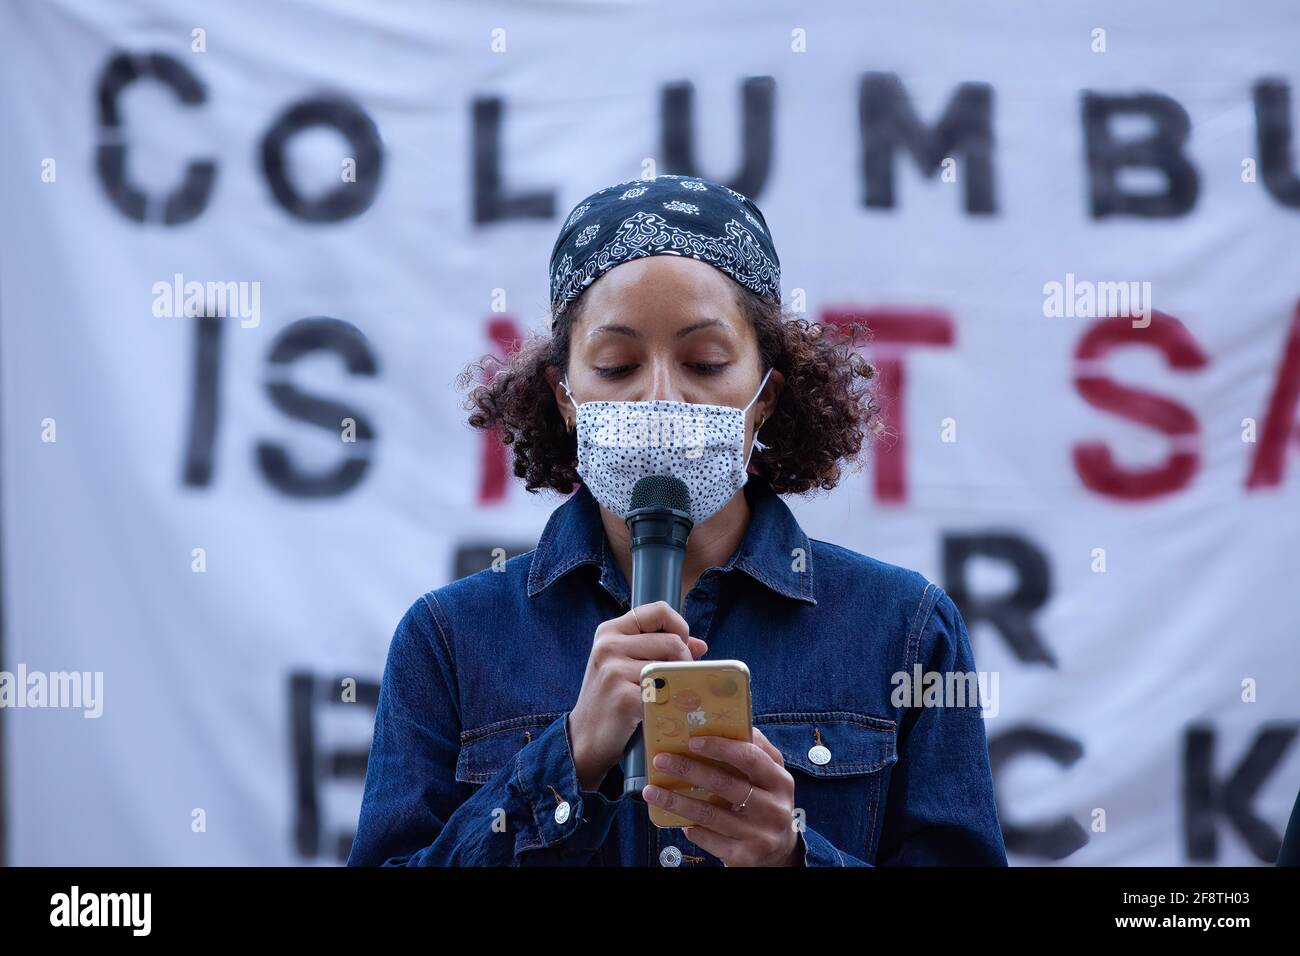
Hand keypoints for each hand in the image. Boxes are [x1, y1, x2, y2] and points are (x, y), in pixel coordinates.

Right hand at [568, 601, 707, 790]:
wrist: (584, 738)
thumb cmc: (611, 699)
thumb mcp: (626, 664)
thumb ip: (659, 649)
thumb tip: (700, 645)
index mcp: (609, 631)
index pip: (658, 610)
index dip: (678, 626)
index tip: (680, 646)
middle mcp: (608, 646)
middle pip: (672, 641)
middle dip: (685, 662)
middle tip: (677, 681)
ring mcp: (614, 671)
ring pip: (672, 667)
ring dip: (680, 683)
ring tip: (671, 695)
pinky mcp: (623, 698)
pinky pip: (665, 693)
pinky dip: (672, 703)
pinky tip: (664, 711)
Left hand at [642, 727, 801, 866]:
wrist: (781, 849)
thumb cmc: (767, 801)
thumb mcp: (770, 775)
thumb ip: (754, 751)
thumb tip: (719, 724)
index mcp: (780, 780)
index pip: (749, 757)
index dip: (719, 747)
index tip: (691, 740)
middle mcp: (774, 808)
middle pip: (725, 785)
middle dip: (689, 769)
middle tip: (661, 760)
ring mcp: (760, 835)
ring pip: (710, 814)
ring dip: (676, 801)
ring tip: (651, 791)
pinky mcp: (745, 856)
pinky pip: (709, 839)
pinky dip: (690, 828)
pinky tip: (678, 820)